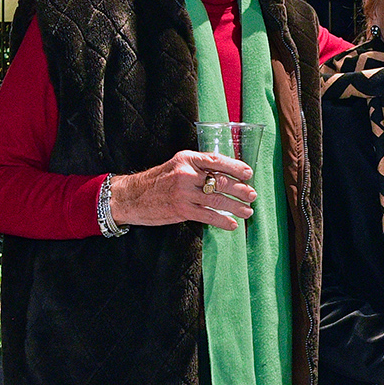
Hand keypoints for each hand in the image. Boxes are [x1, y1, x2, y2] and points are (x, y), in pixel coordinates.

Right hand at [109, 150, 256, 230]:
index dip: (235, 167)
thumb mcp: (177, 165)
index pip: (217, 160)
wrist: (131, 196)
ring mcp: (184, 193)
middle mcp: (186, 174)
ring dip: (236, 206)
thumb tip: (225, 174)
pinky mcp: (181, 210)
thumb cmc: (157, 180)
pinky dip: (222, 221)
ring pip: (217, 200)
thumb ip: (198, 168)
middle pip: (220, 181)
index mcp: (187, 159)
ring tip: (247, 211)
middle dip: (240, 189)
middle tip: (252, 195)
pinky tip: (232, 224)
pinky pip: (208, 216)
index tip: (248, 173)